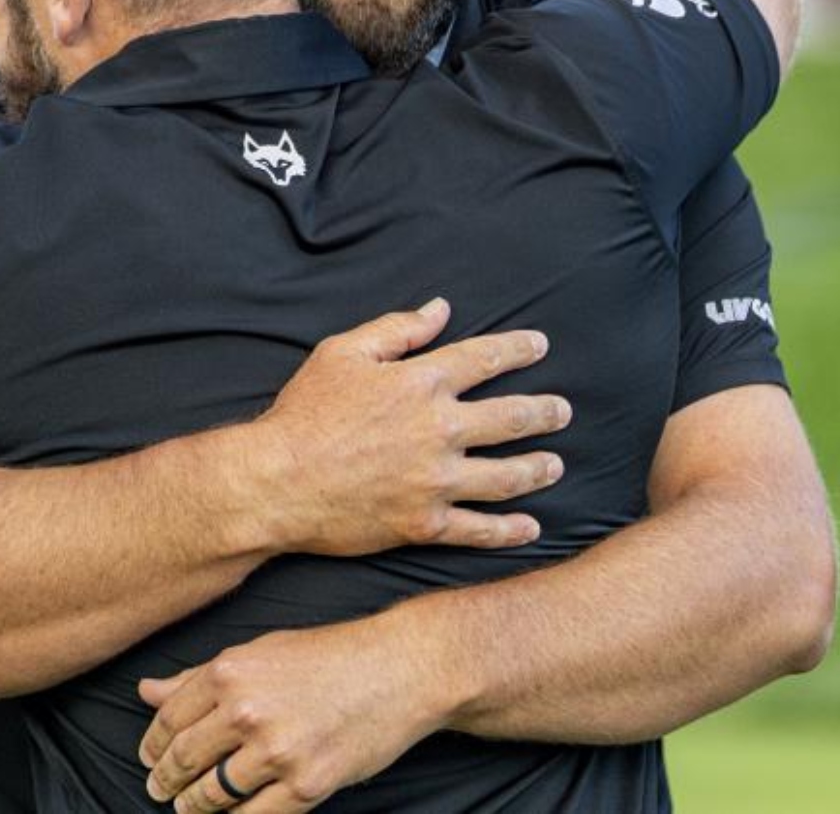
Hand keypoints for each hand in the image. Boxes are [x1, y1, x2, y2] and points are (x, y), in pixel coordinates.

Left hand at [138, 621, 439, 812]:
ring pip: (213, 794)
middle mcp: (247, 711)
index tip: (149, 758)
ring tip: (189, 808)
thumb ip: (200, 676)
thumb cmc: (330, 656)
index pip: (170, 720)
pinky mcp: (307, 784)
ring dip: (194, 807)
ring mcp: (277, 751)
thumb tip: (146, 691)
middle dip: (166, 781)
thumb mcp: (261, 652)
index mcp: (230, 671)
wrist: (400, 669)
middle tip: (160, 791)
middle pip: (185, 760)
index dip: (152, 746)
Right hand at [246, 298, 567, 556]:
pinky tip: (531, 527)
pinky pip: (478, 529)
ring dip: (538, 469)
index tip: (540, 346)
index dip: (517, 349)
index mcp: (421, 382)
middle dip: (544, 412)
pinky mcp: (424, 523)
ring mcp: (435, 480)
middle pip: (510, 418)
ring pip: (506, 475)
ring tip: (556, 464)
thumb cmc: (305, 413)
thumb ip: (396, 329)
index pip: (484, 359)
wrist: (276, 481)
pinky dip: (510, 530)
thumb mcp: (343, 353)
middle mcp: (439, 430)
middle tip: (563, 410)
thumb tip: (440, 308)